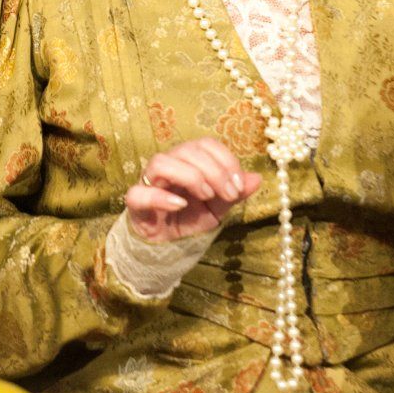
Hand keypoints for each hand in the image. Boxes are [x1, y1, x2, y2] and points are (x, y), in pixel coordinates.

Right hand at [124, 137, 262, 242]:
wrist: (166, 248)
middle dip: (214, 171)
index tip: (238, 185)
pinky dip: (160, 196)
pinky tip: (180, 204)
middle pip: (187, 150)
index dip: (225, 159)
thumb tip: (257, 178)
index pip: (205, 144)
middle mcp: (168, 165)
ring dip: (189, 176)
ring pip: (162, 162)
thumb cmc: (189, 220)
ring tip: (206, 196)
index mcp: (188, 161)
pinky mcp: (136, 204)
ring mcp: (149, 183)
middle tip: (228, 194)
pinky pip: (139, 193)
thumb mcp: (218, 208)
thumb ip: (235, 193)